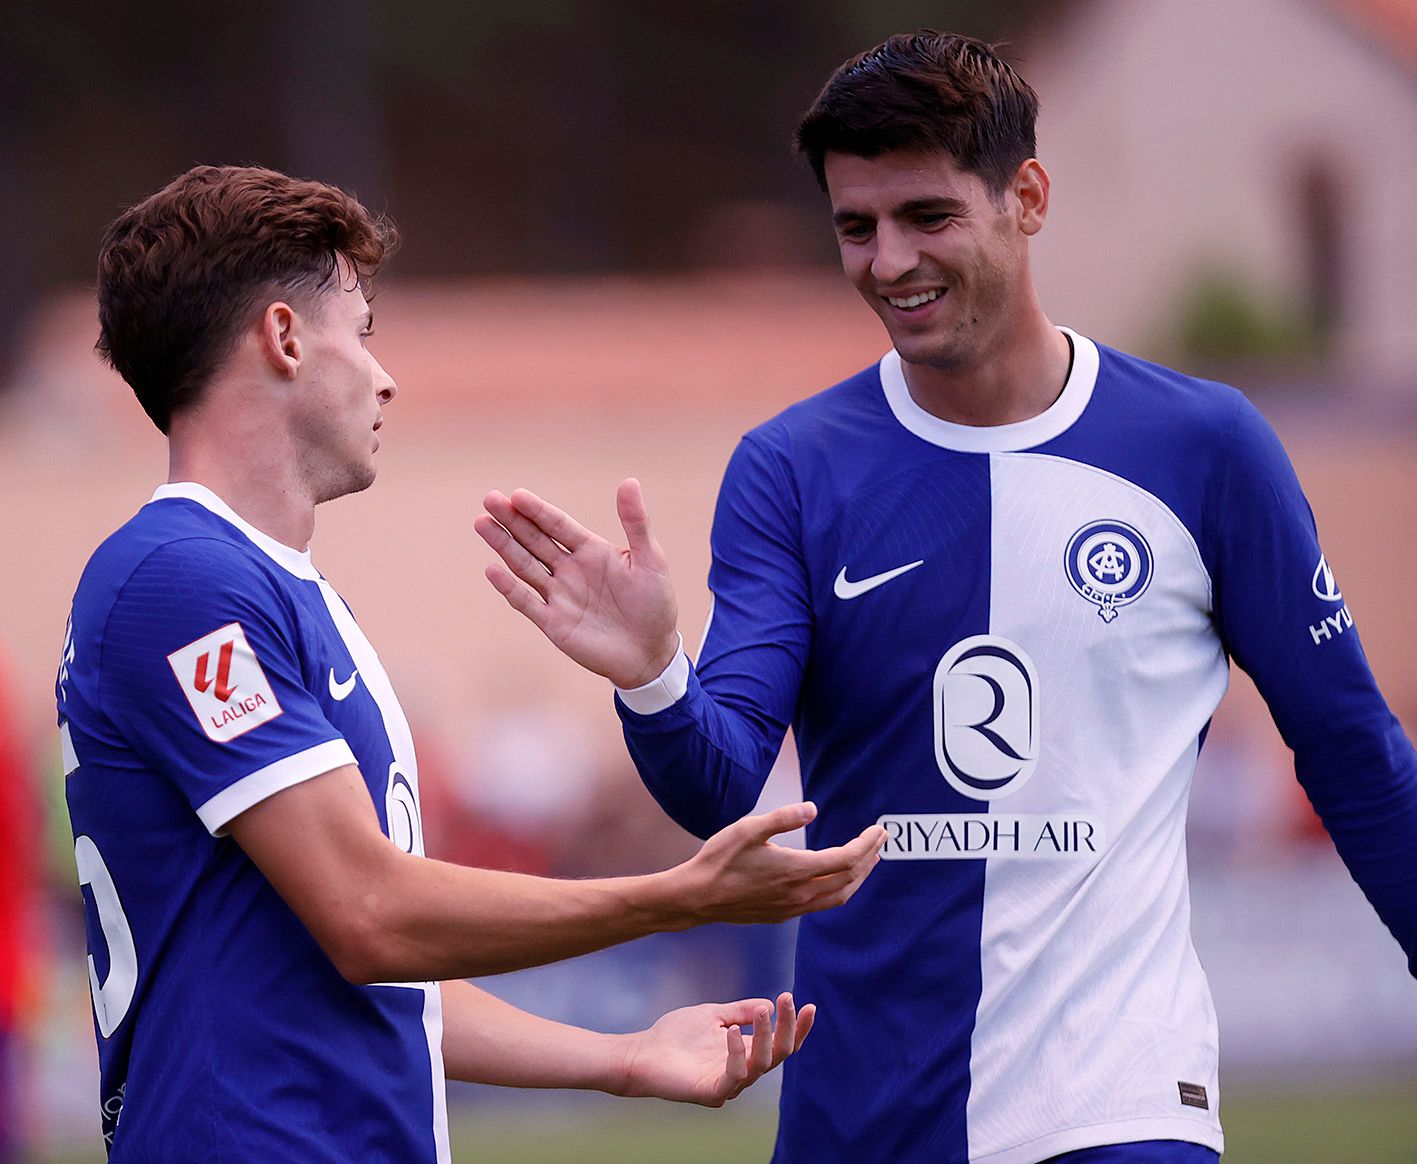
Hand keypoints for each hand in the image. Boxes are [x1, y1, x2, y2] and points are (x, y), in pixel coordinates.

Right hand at [475, 479, 680, 688]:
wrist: (651, 654)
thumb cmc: (656, 605)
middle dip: (512, 520)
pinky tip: (492, 570)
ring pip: (524, 565)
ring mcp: (559, 595)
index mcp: (591, 550)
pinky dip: (509, 587)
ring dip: (503, 545)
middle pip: (534, 539)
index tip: (517, 495)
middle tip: (489, 499)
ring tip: (482, 523)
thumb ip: (637, 523)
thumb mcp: (651, 560)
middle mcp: (570, 569)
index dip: (538, 510)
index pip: (558, 525)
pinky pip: (526, 602)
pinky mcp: (553, 622)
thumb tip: (629, 482)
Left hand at [617, 992, 814, 1105]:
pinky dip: (737, 1052)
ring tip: (764, 1010)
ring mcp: (729, 1084)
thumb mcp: (715, 1015)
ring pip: (761, 1064)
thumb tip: (768, 1004)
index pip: (781, 1044)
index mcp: (746, 1053)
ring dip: (766, 1036)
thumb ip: (740, 1012)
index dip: (797, 1028)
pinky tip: (733, 1030)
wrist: (643, 1052)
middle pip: (779, 1055)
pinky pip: (733, 1075)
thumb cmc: (676, 1036)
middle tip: (788, 1000)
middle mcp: (743, 1071)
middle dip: (788, 1027)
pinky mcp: (711, 1092)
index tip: (809, 1005)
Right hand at [672, 802, 885, 925]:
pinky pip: (822, 904)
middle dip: (870, 859)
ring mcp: (792, 908)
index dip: (866, 844)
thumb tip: (812, 809)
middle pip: (849, 880)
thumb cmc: (720, 860)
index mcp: (796, 870)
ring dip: (858, 877)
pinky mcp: (782, 915)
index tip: (879, 830)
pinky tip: (835, 877)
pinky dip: (840, 889)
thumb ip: (783, 818)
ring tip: (868, 860)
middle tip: (881, 841)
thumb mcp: (748, 829)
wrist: (697, 897)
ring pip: (839, 897)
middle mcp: (799, 894)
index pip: (846, 859)